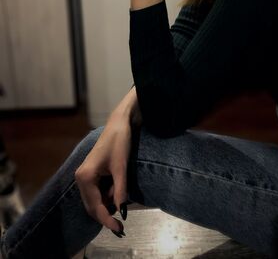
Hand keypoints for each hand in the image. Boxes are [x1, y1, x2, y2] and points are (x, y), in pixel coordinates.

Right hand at [74, 111, 132, 235]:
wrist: (119, 124)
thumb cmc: (119, 141)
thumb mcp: (121, 167)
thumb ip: (120, 190)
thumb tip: (122, 211)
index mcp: (85, 177)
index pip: (95, 206)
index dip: (107, 220)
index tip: (119, 229)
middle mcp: (80, 178)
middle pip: (92, 206)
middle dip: (106, 214)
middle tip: (122, 223)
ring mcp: (84, 176)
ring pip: (95, 199)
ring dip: (108, 202)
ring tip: (121, 191)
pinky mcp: (90, 174)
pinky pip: (97, 191)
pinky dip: (107, 194)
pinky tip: (116, 186)